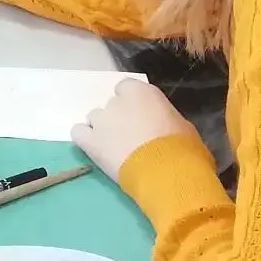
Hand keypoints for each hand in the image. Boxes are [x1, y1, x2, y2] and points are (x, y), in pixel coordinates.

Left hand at [70, 79, 199, 184]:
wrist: (166, 173)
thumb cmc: (182, 149)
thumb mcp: (182, 125)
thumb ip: (163, 117)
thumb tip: (160, 123)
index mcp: (142, 92)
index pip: (126, 88)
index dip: (132, 103)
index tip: (140, 117)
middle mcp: (117, 101)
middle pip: (112, 104)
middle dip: (119, 118)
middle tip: (130, 137)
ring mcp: (101, 120)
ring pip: (95, 117)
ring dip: (103, 128)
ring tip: (114, 147)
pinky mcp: (90, 141)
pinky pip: (78, 132)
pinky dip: (85, 138)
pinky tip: (94, 147)